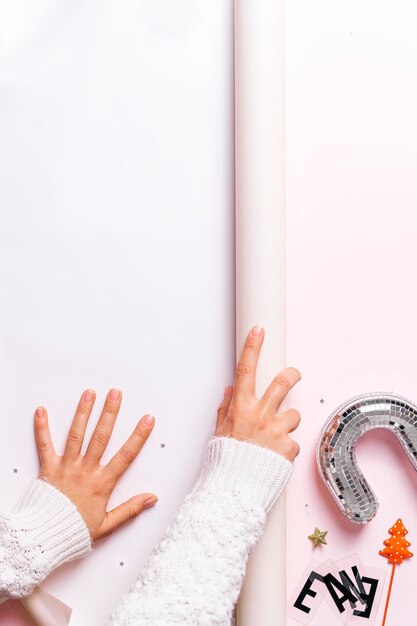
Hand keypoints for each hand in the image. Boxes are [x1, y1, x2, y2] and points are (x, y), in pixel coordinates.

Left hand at [34, 388, 157, 541]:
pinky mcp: (48, 468)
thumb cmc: (74, 531)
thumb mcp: (107, 525)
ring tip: (88, 394)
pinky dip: (42, 427)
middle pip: (101, 437)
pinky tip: (42, 411)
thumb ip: (130, 509)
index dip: (138, 436)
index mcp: (102, 483)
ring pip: (77, 435)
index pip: (125, 455)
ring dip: (83, 412)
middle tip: (116, 393)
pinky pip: (44, 445)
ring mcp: (66, 467)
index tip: (147, 419)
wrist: (45, 538)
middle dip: (109, 413)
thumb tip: (151, 499)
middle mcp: (85, 471)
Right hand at [215, 325, 301, 460]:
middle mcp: (261, 415)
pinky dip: (286, 447)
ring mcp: (276, 431)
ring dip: (288, 422)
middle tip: (294, 375)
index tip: (259, 331)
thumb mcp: (219, 431)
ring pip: (294, 414)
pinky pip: (293, 441)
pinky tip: (275, 455)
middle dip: (292, 374)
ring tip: (276, 436)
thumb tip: (231, 390)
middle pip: (283, 382)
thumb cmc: (225, 462)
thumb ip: (226, 408)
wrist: (234, 491)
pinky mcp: (288, 448)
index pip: (246, 370)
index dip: (252, 347)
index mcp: (241, 408)